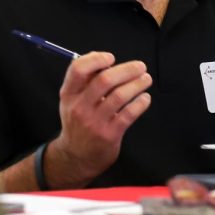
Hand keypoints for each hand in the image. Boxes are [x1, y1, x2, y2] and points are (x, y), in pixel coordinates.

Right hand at [46, 52, 152, 186]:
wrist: (76, 156)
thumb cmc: (78, 122)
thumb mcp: (72, 101)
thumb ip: (85, 81)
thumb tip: (106, 60)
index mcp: (68, 94)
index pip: (78, 69)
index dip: (96, 59)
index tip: (111, 58)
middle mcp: (79, 106)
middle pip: (104, 80)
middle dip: (126, 70)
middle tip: (141, 66)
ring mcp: (94, 121)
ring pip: (120, 96)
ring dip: (137, 84)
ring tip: (146, 79)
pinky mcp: (109, 134)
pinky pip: (129, 114)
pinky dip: (140, 103)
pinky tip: (145, 98)